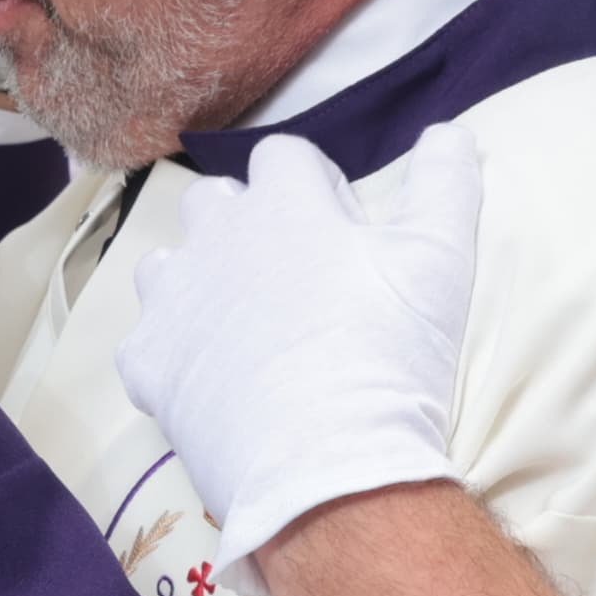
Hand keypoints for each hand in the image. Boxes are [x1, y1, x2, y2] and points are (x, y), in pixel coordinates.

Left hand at [120, 124, 482, 563]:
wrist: (326, 463)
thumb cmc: (390, 352)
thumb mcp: (441, 257)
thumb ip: (445, 181)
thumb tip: (450, 131)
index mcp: (284, 203)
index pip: (285, 158)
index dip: (316, 188)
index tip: (343, 235)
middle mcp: (215, 237)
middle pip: (214, 201)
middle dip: (247, 225)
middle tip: (294, 284)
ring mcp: (174, 300)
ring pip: (168, 265)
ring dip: (199, 282)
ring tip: (245, 330)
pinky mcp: (148, 363)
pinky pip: (145, 341)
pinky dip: (173, 355)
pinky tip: (211, 384)